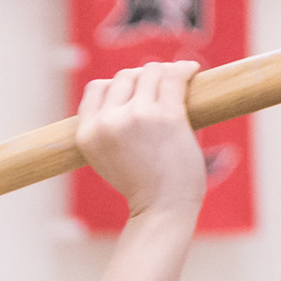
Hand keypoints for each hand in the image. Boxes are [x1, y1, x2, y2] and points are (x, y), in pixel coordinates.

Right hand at [74, 58, 206, 226]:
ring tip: (178, 78)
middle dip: (143, 78)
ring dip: (164, 72)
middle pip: (124, 77)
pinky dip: (185, 70)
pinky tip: (192, 71)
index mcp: (87, 134)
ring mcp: (137, 116)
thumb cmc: (143, 188)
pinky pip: (174, 77)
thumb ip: (111, 129)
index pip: (97, 89)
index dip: (117, 85)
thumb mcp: (108, 159)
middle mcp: (108, 122)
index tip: (135, 91)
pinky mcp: (166, 115)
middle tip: (161, 86)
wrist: (162, 210)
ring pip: (149, 72)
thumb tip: (137, 90)